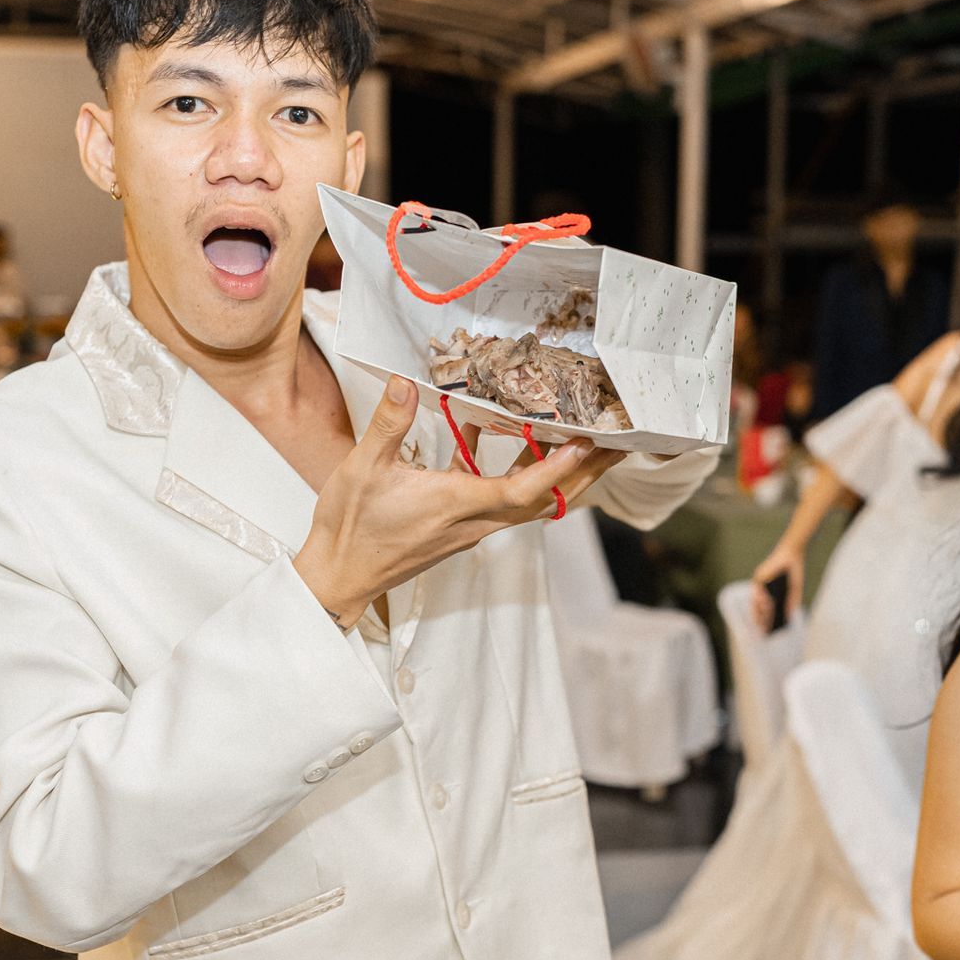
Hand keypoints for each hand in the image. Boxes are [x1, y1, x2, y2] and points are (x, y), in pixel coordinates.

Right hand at [294, 375, 625, 629]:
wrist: (340, 575)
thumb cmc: (351, 528)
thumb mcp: (362, 469)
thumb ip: (388, 424)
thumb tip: (404, 384)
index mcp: (455, 505)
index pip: (519, 490)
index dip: (554, 469)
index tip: (585, 445)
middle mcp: (473, 520)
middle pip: (544, 499)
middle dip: (584, 473)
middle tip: (619, 444)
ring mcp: (470, 525)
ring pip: (531, 501)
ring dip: (562, 473)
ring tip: (590, 441)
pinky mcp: (460, 525)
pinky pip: (506, 499)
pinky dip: (524, 474)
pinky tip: (511, 438)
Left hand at [749, 542, 804, 630]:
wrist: (793, 554)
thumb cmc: (794, 572)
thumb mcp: (795, 590)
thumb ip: (791, 603)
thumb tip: (788, 617)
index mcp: (771, 594)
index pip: (765, 611)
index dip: (765, 621)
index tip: (766, 632)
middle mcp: (763, 589)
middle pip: (758, 607)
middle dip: (761, 619)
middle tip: (763, 630)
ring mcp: (760, 583)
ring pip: (756, 601)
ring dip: (761, 611)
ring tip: (766, 621)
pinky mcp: (759, 576)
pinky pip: (758, 590)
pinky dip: (762, 598)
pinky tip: (767, 605)